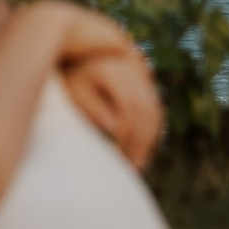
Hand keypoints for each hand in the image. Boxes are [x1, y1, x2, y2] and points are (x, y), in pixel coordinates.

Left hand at [65, 39, 163, 170]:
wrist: (80, 60)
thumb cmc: (72, 81)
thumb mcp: (75, 92)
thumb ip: (92, 108)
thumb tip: (113, 128)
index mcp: (112, 68)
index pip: (128, 104)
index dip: (126, 132)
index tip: (117, 155)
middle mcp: (132, 68)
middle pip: (146, 109)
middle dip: (141, 141)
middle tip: (133, 168)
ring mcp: (143, 76)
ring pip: (155, 111)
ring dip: (149, 140)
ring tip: (138, 164)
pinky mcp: (147, 86)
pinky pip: (156, 110)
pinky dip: (152, 132)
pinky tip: (142, 151)